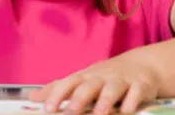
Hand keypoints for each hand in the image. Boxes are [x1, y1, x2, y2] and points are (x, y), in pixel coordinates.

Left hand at [28, 54, 161, 114]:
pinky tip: (128, 111)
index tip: (47, 110)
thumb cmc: (104, 76)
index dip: (57, 95)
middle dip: (79, 100)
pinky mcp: (140, 86)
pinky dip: (132, 102)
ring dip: (105, 102)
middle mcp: (101, 77)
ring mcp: (121, 81)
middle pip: (88, 86)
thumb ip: (58, 88)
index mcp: (85, 77)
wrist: (142, 65)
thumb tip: (31, 97)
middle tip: (69, 114)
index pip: (68, 83)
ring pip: (112, 90)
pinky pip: (136, 93)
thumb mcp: (82, 79)